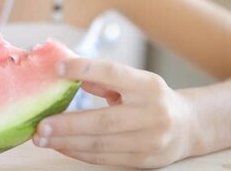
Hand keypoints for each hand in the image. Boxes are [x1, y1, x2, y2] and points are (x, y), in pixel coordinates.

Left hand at [33, 58, 195, 167]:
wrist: (189, 127)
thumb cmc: (152, 99)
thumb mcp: (134, 82)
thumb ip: (103, 79)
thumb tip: (67, 70)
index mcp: (148, 86)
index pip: (113, 73)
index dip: (85, 69)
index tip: (58, 68)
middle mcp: (152, 113)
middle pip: (104, 121)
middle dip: (68, 124)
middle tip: (41, 124)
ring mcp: (151, 140)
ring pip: (102, 144)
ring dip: (67, 142)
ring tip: (42, 138)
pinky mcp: (145, 161)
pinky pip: (106, 158)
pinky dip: (79, 153)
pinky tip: (61, 146)